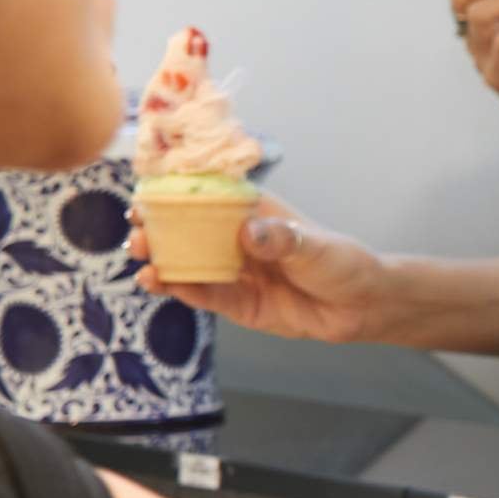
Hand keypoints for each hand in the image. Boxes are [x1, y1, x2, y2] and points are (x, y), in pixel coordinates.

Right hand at [131, 201, 391, 344]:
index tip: (147, 190)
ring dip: (160, 257)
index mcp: (253, 211)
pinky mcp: (236, 302)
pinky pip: (201, 293)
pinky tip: (157, 281)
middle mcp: (236, 238)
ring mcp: (234, 270)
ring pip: (187, 260)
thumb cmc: (342, 263)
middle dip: (158, 227)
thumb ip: (281, 240)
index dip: (174, 191)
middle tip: (137, 231)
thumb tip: (250, 234)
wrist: (361, 307)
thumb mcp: (315, 247)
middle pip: (187, 228)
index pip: (208, 194)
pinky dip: (178, 287)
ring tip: (140, 257)